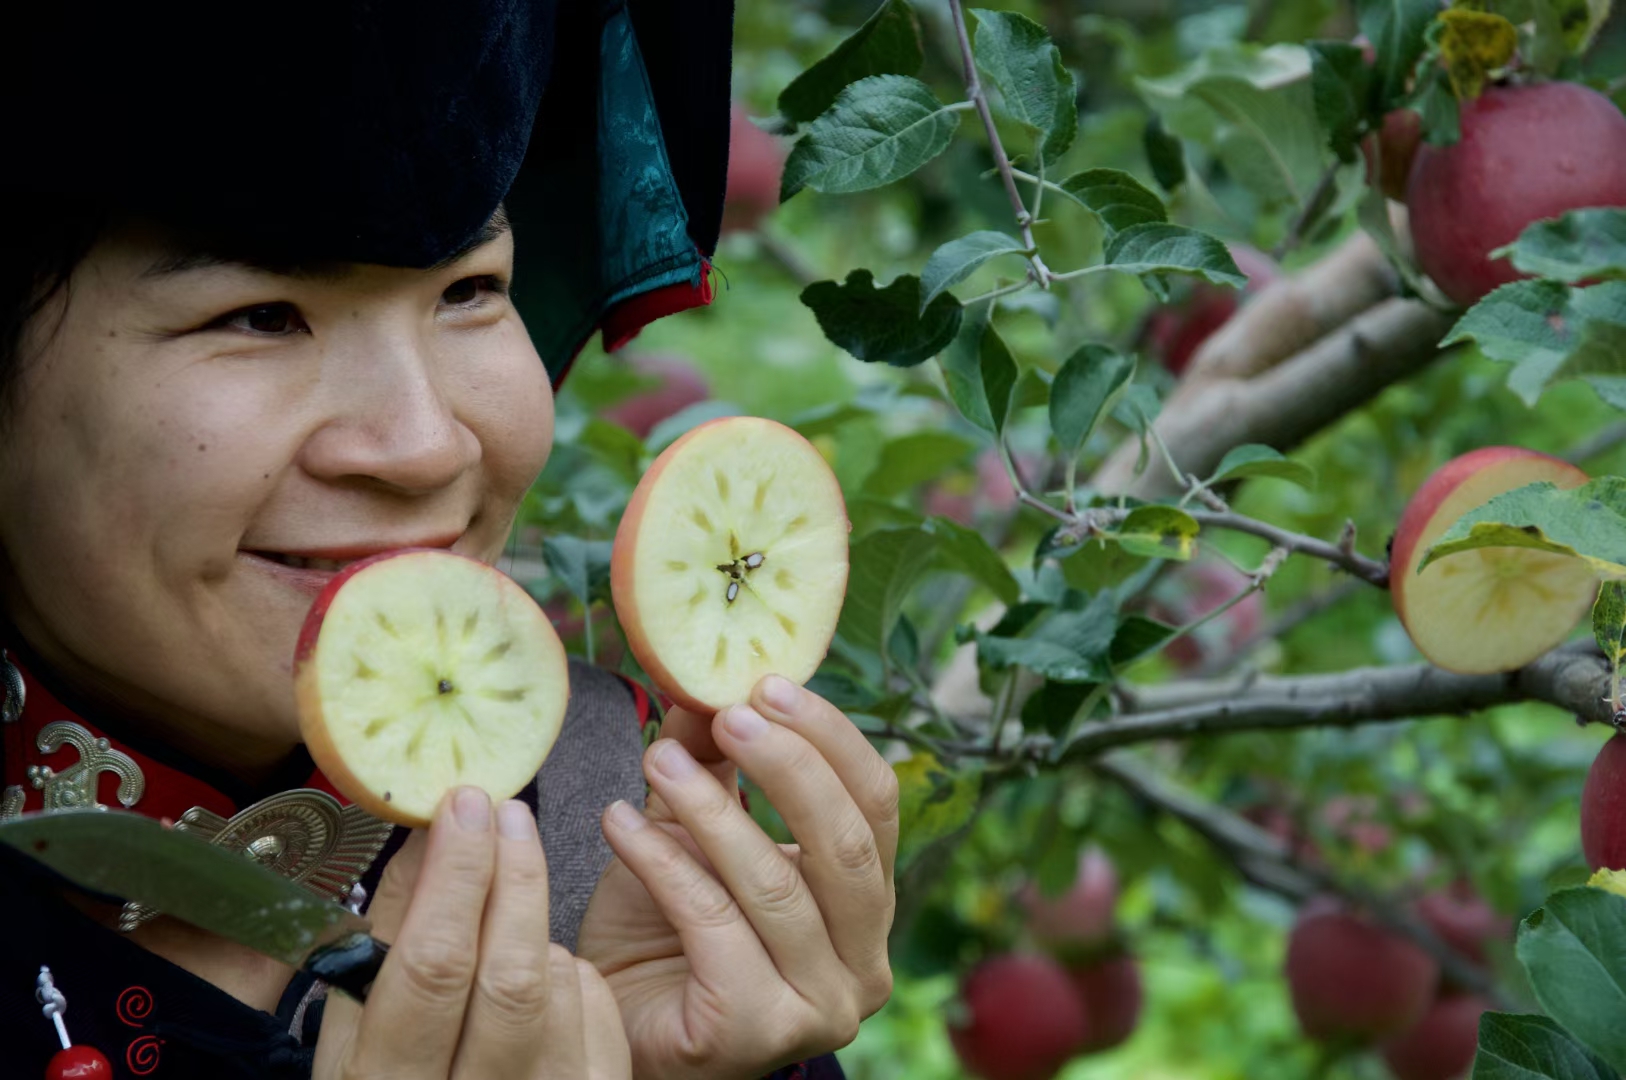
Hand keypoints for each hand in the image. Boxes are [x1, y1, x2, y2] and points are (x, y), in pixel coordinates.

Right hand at [313, 787, 630, 1078]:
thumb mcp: (352, 1029)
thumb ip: (387, 939)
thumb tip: (432, 836)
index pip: (435, 967)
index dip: (456, 875)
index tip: (464, 805)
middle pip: (513, 974)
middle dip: (514, 875)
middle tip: (506, 812)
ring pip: (557, 985)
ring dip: (533, 928)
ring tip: (502, 915)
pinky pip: (597, 1008)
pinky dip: (568, 971)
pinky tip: (537, 967)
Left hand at [578, 676, 898, 1079]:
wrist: (607, 1032)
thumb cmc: (658, 937)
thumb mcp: (688, 834)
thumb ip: (709, 766)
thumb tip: (703, 679)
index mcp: (866, 907)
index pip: (877, 806)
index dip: (829, 738)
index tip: (768, 684)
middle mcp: (864, 964)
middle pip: (846, 844)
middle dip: (787, 765)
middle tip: (727, 713)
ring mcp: (820, 1006)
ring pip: (778, 884)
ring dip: (710, 810)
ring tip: (654, 761)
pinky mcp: (759, 1032)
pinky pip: (714, 925)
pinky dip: (664, 864)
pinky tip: (617, 824)